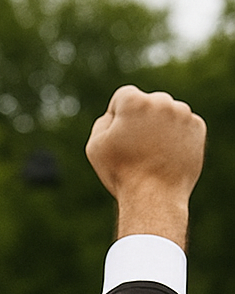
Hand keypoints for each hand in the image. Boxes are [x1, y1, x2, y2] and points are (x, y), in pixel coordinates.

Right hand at [86, 86, 205, 248]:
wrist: (155, 196)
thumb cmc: (122, 172)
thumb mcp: (96, 146)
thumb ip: (103, 122)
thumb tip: (117, 114)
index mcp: (134, 101)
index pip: (123, 97)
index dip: (117, 118)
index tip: (120, 139)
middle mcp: (161, 100)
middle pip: (148, 103)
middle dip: (142, 119)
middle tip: (137, 148)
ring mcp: (182, 113)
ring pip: (167, 113)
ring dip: (160, 127)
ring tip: (153, 154)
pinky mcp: (197, 127)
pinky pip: (182, 125)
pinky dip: (176, 136)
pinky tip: (168, 155)